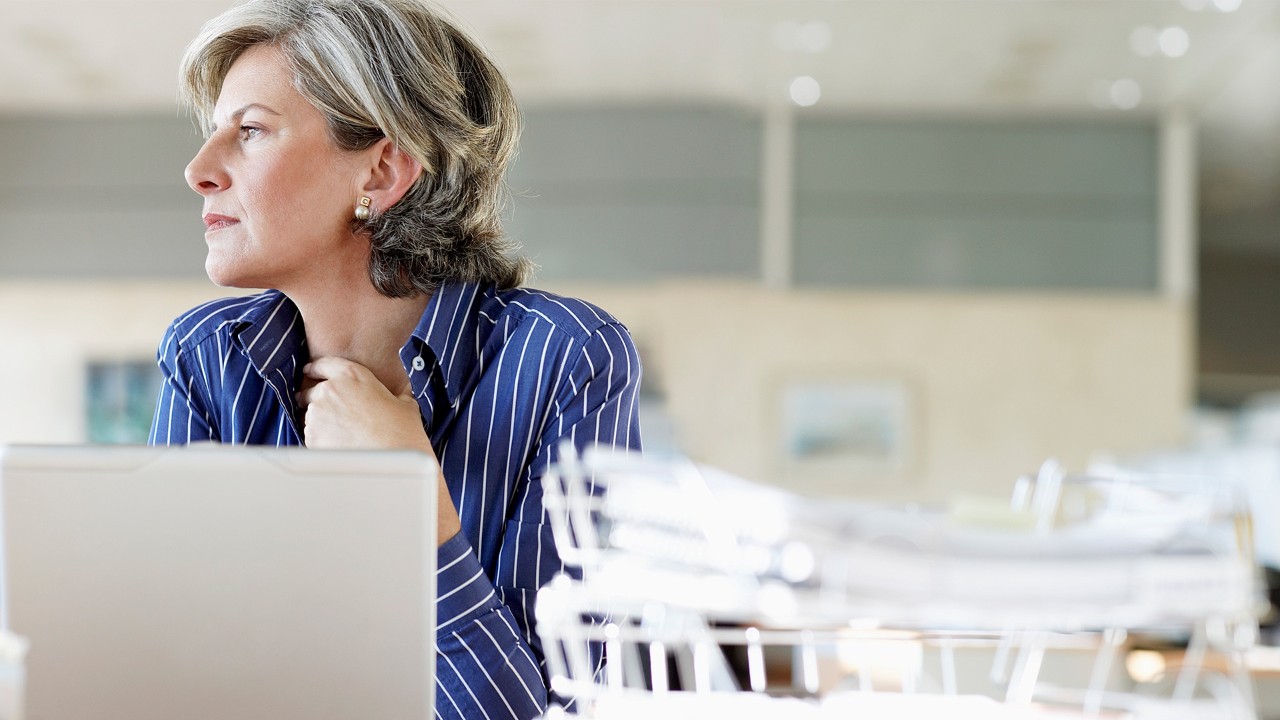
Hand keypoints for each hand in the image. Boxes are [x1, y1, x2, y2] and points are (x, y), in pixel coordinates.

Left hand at [298, 356, 460, 544]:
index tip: (309, 372)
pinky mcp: (312, 437)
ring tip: (339, 436)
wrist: (394, 459)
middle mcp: (330, 390)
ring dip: (319, 423)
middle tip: (323, 411)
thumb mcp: (405, 403)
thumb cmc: (402, 431)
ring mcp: (318, 414)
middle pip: (310, 391)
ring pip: (309, 416)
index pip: (324, 364)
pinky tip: (337, 448)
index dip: (316, 368)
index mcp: (352, 375)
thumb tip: (402, 395)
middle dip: (312, 399)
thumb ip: (395, 394)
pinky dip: (319, 441)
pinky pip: (310, 437)